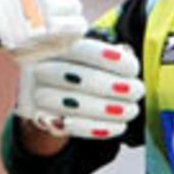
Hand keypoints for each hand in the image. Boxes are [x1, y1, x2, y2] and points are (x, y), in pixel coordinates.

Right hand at [16, 37, 144, 139]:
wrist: (51, 94)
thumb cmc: (80, 69)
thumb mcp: (91, 56)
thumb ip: (107, 52)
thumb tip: (125, 51)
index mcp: (52, 45)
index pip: (78, 48)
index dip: (105, 57)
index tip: (133, 67)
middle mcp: (38, 68)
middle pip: (74, 77)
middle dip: (110, 85)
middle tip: (137, 90)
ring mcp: (36, 94)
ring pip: (71, 104)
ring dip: (106, 109)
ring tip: (131, 110)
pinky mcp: (40, 119)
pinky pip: (70, 126)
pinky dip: (96, 128)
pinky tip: (118, 127)